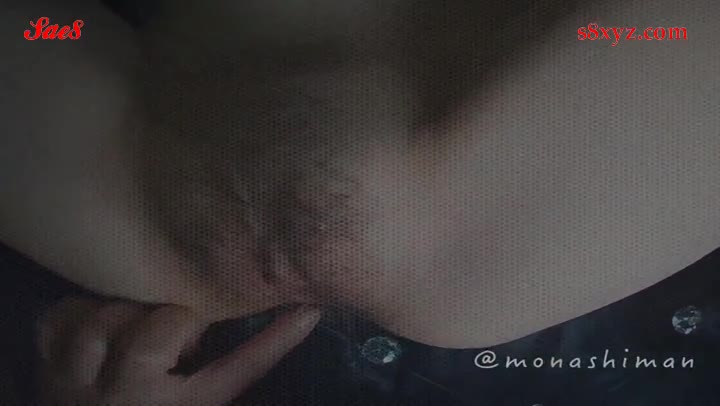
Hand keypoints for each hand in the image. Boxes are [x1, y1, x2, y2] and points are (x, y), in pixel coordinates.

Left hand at [36, 297, 320, 405]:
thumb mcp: (196, 403)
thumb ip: (221, 372)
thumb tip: (289, 322)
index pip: (240, 370)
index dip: (278, 339)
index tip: (308, 309)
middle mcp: (128, 395)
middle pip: (161, 330)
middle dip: (179, 318)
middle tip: (184, 328)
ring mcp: (78, 378)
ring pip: (107, 319)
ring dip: (127, 313)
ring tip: (137, 326)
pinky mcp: (43, 363)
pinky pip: (60, 317)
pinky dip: (77, 312)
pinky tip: (93, 327)